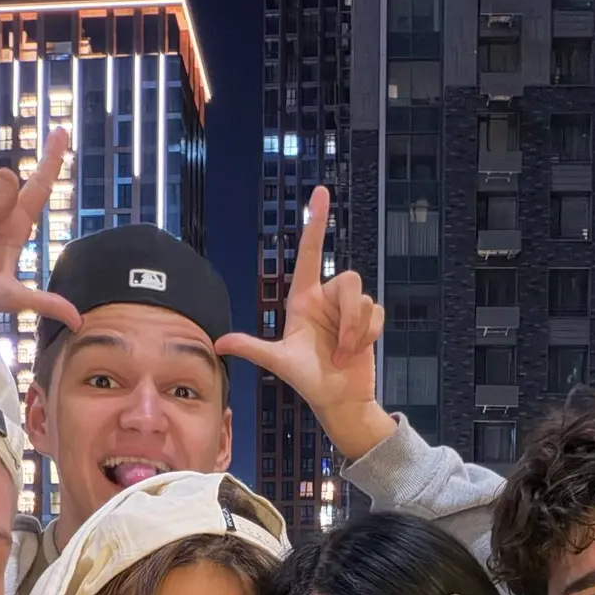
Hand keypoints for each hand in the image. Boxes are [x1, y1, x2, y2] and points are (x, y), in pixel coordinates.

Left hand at [215, 185, 393, 460]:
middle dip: (348, 317)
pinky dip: (369, 334)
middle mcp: (325, 299)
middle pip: (349, 280)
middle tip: (340, 349)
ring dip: (357, 331)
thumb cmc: (308, 381)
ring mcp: (347, 310)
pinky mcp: (368, 321)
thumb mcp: (280, 362)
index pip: (310, 253)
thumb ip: (252, 348)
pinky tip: (358, 352)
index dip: (315, 223)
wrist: (340, 401)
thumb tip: (219, 344)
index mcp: (303, 300)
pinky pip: (376, 312)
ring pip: (363, 299)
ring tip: (344, 355)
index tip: (320, 193)